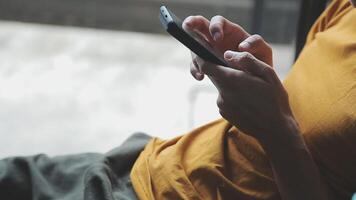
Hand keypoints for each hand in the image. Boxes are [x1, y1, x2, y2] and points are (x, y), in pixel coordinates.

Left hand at [183, 16, 296, 143]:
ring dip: (231, 84)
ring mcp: (222, 105)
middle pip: (214, 75)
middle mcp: (223, 92)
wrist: (275, 130)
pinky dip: (233, 96)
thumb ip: (247, 60)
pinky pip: (225, 99)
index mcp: (232, 80)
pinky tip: (247, 101)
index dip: (201, 56)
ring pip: (221, 87)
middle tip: (240, 71)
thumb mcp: (268, 74)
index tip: (202, 49)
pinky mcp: (224, 113)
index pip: (205, 65)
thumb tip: (228, 53)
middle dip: (222, 69)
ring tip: (250, 91)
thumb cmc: (274, 100)